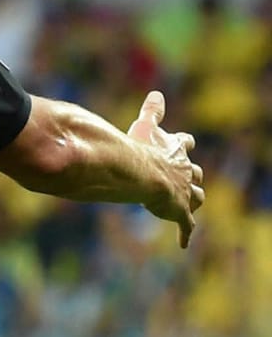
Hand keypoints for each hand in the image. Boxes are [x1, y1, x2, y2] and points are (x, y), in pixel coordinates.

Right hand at [128, 90, 202, 247]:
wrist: (143, 173)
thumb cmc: (140, 149)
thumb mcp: (145, 126)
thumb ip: (152, 111)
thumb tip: (156, 92)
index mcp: (176, 151)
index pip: (184, 144)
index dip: (183, 144)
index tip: (184, 143)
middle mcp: (185, 171)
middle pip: (195, 173)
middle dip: (192, 176)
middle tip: (188, 178)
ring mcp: (184, 193)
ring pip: (196, 197)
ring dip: (192, 201)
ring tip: (188, 205)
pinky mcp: (179, 212)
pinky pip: (185, 225)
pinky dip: (184, 234)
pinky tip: (183, 243)